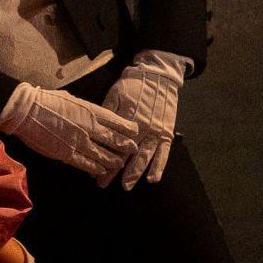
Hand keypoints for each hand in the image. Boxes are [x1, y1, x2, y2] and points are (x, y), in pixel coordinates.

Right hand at [0, 82, 132, 186]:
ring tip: (118, 164)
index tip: (135, 132)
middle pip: (114, 140)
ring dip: (113, 160)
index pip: (117, 122)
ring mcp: (79, 142)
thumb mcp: (72, 99)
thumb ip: (85, 109)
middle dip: (125, 146)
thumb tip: (93, 114)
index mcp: (91, 111)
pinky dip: (95, 168)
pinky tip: (100, 170)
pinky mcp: (66, 154)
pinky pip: (86, 164)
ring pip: (103, 155)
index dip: (128, 128)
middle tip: (132, 150)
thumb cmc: (45, 100)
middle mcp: (89, 127)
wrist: (25, 110)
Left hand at [97, 51, 188, 190]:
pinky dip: (159, 166)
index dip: (104, 158)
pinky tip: (153, 179)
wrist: (158, 75)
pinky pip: (164, 152)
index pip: (114, 144)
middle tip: (104, 184)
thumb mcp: (115, 95)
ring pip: (145, 156)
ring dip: (136, 172)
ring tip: (127, 186)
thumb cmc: (133, 84)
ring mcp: (156, 131)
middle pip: (128, 154)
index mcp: (128, 120)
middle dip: (115, 170)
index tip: (95, 171)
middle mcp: (143, 128)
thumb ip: (107, 114)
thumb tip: (95, 129)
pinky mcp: (167, 132)